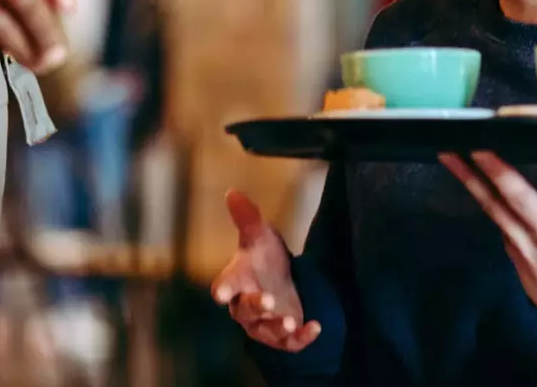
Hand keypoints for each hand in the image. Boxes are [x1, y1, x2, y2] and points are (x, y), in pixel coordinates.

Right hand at [211, 190, 321, 352]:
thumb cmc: (263, 256)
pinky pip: (288, 344)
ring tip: (291, 322)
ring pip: (265, 331)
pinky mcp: (282, 336)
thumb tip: (232, 192)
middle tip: (268, 301)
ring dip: (277, 328)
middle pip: (245, 310)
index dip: (222, 289)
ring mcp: (263, 323)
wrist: (282, 278)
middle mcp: (245, 305)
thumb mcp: (259, 234)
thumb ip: (247, 217)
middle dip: (256, 306)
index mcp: (236, 280)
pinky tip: (316, 327)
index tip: (220, 293)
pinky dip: (301, 339)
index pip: (224, 285)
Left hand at [440, 150, 536, 324]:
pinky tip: (456, 168)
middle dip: (498, 170)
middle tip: (479, 142)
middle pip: (522, 197)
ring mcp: (527, 243)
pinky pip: (490, 215)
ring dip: (469, 177)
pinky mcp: (511, 248)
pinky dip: (473, 191)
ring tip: (448, 150)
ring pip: (494, 204)